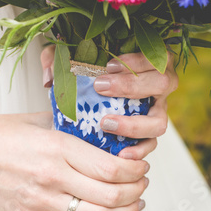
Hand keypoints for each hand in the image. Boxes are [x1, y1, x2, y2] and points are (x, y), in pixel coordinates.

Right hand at [0, 85, 149, 210]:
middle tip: (142, 184)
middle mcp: (53, 177)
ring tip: (134, 205)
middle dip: (136, 192)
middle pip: (111, 195)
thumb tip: (105, 139)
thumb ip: (73, 131)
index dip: (135, 171)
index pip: (111, 168)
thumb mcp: (39, 122)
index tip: (141, 166)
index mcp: (58, 147)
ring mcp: (41, 201)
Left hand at [40, 47, 177, 159]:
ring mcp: (155, 113)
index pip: (154, 56)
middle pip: (162, 84)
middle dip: (132, 86)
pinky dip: (137, 150)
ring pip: (159, 121)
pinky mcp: (147, 135)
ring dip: (135, 124)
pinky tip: (120, 154)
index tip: (107, 66)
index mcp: (150, 62)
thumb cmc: (87, 75)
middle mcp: (158, 88)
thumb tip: (49, 77)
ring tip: (107, 124)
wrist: (88, 98)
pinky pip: (150, 145)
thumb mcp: (70, 59)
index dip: (135, 61)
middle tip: (101, 88)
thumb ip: (57, 58)